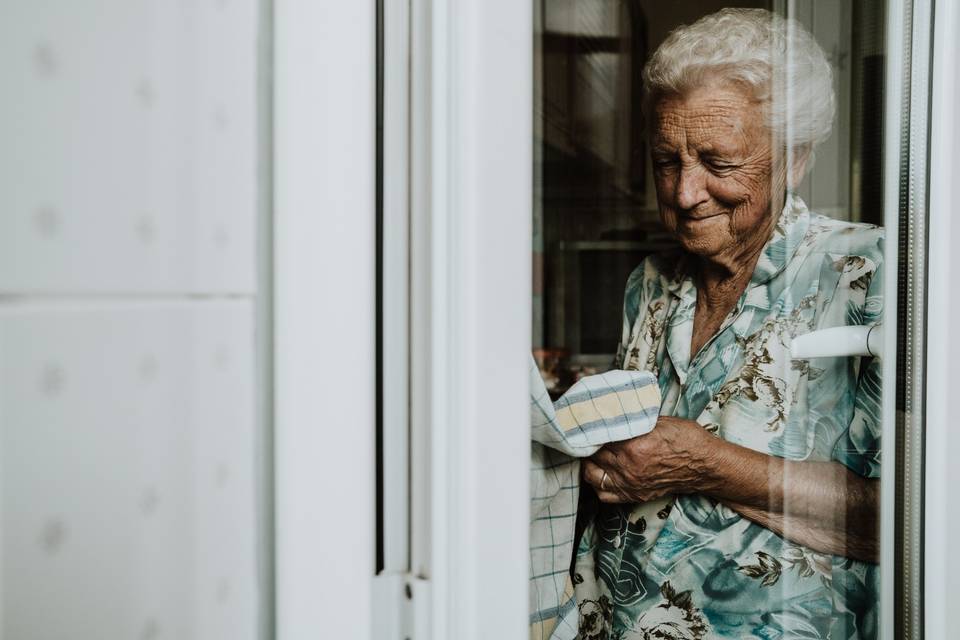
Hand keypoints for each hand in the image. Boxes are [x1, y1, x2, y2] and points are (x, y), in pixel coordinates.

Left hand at [582, 416, 718, 502]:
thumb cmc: (686, 439)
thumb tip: (612, 413)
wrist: (705, 465)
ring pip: (593, 475)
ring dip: (588, 462)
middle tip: (585, 434)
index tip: (585, 422)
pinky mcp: (635, 495)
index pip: (598, 437)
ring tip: (589, 452)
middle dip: (586, 443)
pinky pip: (604, 494)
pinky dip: (597, 483)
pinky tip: (599, 471)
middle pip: (592, 455)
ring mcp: (631, 484)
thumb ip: (632, 420)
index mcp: (633, 447)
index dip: (589, 428)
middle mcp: (629, 468)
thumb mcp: (658, 421)